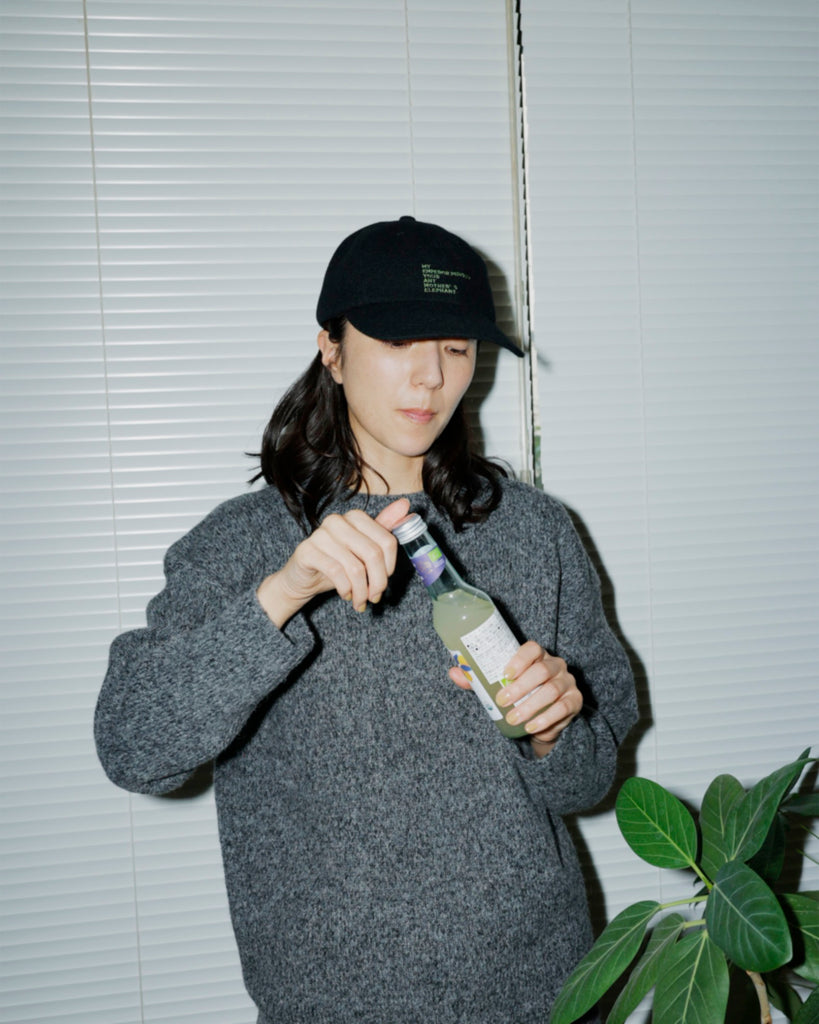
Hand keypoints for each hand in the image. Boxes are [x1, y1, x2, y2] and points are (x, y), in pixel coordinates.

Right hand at [257, 497, 409, 626]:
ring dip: (361, 591)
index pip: (387, 541)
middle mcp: (337, 521)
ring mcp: (320, 534)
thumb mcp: (363, 550)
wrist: (302, 579)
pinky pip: (336, 572)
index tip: (385, 581)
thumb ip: (384, 528)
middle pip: (373, 554)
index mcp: (355, 517)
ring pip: (355, 567)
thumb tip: (406, 505)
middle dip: (378, 582)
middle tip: (375, 597)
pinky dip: (345, 589)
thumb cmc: (337, 564)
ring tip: (360, 601)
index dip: (390, 567)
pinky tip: (345, 594)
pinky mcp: (307, 550)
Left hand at [449, 640, 581, 755]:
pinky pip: (563, 708)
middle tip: (502, 701)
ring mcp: (567, 682)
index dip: (519, 659)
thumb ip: (478, 679)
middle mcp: (555, 665)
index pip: (533, 649)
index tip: (504, 674)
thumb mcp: (498, 686)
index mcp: (537, 656)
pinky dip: (546, 719)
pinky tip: (532, 727)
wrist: (542, 720)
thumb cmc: (518, 695)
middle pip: (541, 670)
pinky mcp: (574, 701)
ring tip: (514, 718)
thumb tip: (453, 671)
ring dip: (531, 706)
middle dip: (520, 687)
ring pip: (551, 690)